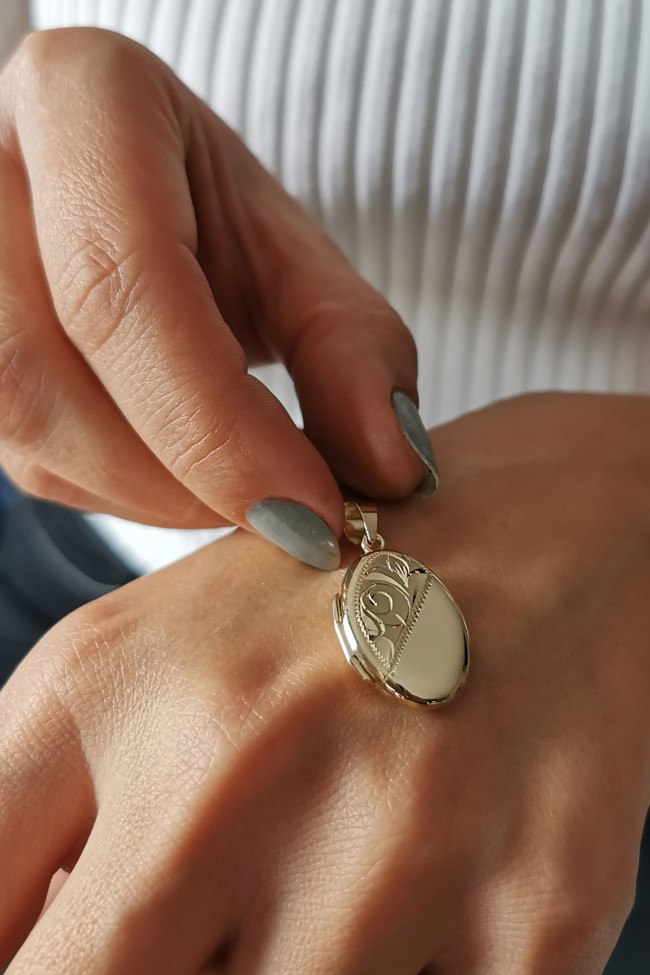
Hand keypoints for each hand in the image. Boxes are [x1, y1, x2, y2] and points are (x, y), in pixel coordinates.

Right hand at [0, 27, 432, 565]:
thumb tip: (394, 468)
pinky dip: (124, 488)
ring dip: (153, 494)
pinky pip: (28, 455)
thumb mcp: (294, 250)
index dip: (217, 426)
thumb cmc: (207, 205)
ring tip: (247, 489)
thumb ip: (350, 345)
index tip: (313, 513)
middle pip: (48, 374)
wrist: (128, 187)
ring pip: (26, 427)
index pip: (123, 286)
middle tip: (290, 519)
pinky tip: (184, 469)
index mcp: (80, 103)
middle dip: (182, 478)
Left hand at [2, 391, 648, 973]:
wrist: (546, 532)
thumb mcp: (150, 658)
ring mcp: (395, 845)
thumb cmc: (332, 599)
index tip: (70, 951)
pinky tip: (418, 911)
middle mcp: (236, 764)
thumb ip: (53, 819)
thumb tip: (40, 943)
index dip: (25, 965)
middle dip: (139, 974)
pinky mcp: (537, 908)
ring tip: (321, 890)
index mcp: (110, 688)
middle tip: (212, 927)